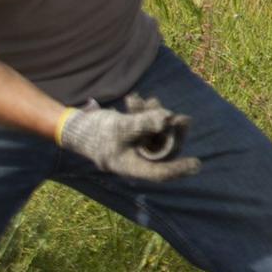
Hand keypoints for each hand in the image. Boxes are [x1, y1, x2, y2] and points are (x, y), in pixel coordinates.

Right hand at [58, 98, 200, 181]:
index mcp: (132, 166)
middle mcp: (137, 159)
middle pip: (164, 149)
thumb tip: (168, 118)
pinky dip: (145, 112)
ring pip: (157, 134)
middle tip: (181, 117)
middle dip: (172, 131)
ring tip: (147, 101)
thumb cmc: (94, 131)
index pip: (160, 172)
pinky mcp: (135, 135)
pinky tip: (134, 99)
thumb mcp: (120, 127)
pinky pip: (147, 126)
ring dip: (156, 116)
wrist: (75, 125)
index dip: (179, 169)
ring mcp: (136, 147)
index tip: (197, 163)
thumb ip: (144, 123)